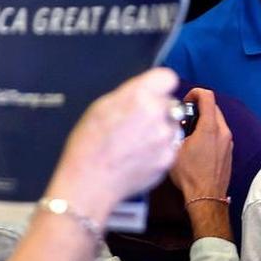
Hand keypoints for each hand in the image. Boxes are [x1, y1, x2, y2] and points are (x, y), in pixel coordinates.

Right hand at [44, 68, 180, 224]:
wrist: (89, 183)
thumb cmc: (89, 146)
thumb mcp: (101, 107)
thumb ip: (129, 93)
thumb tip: (145, 88)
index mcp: (138, 96)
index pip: (167, 77)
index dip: (159, 86)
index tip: (154, 94)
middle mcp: (156, 113)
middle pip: (169, 103)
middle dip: (157, 110)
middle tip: (137, 124)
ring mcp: (165, 137)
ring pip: (171, 125)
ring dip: (160, 131)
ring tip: (135, 143)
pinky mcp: (169, 157)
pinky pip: (170, 147)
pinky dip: (159, 150)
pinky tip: (139, 156)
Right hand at [169, 88, 233, 199]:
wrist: (206, 196)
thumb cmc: (189, 175)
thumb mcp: (174, 149)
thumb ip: (174, 129)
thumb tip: (172, 120)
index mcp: (210, 128)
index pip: (207, 96)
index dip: (195, 93)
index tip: (185, 101)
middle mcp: (223, 132)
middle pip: (213, 107)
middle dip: (198, 108)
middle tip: (184, 117)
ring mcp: (228, 142)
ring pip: (217, 121)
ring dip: (204, 120)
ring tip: (188, 132)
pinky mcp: (229, 151)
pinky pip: (220, 133)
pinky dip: (209, 132)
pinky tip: (197, 144)